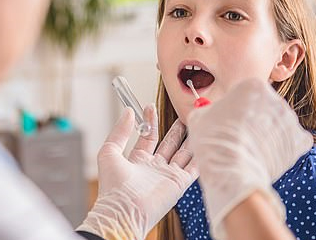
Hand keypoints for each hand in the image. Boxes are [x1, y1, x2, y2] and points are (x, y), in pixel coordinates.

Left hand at [78, 105, 197, 239]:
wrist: (124, 209)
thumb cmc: (113, 186)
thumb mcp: (109, 151)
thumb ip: (120, 131)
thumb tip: (129, 111)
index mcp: (138, 160)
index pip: (148, 136)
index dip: (151, 121)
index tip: (151, 106)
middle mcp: (154, 167)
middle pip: (169, 144)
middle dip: (177, 129)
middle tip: (184, 114)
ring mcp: (167, 175)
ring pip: (184, 153)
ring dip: (191, 139)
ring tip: (198, 123)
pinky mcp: (179, 183)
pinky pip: (194, 166)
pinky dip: (201, 155)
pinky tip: (206, 142)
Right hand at [186, 79, 312, 239]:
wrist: (232, 169)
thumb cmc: (213, 140)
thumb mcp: (200, 117)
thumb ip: (210, 110)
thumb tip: (210, 112)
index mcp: (252, 85)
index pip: (247, 91)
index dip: (237, 106)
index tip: (231, 118)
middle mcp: (276, 98)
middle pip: (265, 106)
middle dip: (256, 118)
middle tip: (241, 135)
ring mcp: (290, 119)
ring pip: (278, 124)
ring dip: (268, 133)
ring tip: (250, 149)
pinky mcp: (301, 141)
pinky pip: (293, 141)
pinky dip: (282, 148)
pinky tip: (267, 155)